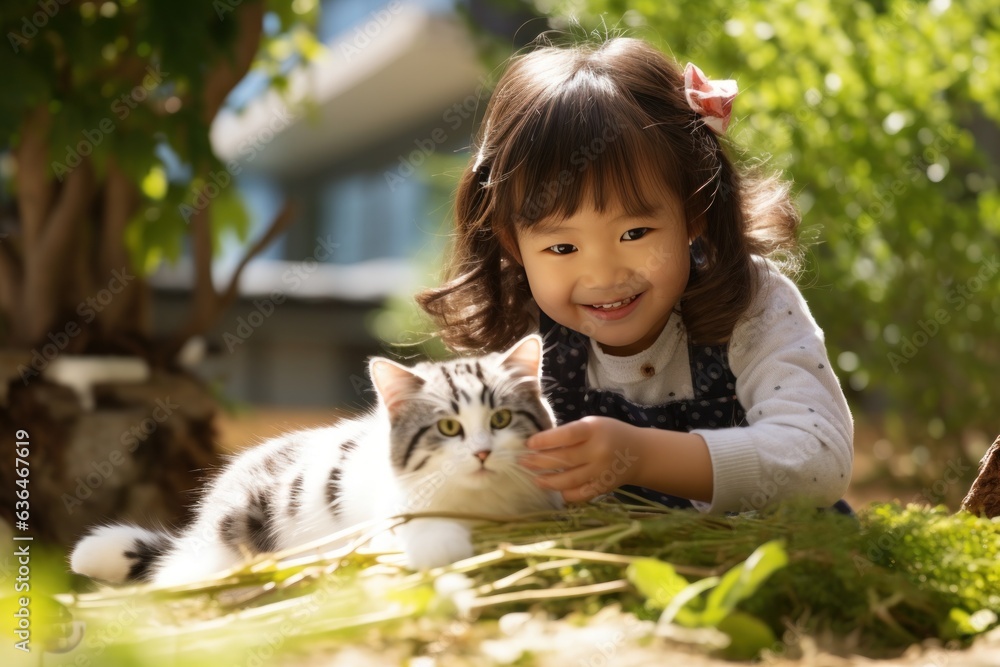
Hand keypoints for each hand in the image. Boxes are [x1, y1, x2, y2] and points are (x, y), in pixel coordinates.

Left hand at [519, 416, 642, 502]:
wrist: (639, 453)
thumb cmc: (609, 434)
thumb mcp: (592, 425)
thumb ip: (570, 434)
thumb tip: (538, 445)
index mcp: (594, 430)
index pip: (566, 436)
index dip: (545, 441)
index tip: (528, 444)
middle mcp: (598, 451)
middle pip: (564, 459)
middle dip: (539, 462)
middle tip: (522, 463)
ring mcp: (601, 471)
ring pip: (569, 480)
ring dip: (548, 481)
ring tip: (535, 479)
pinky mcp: (603, 487)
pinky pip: (580, 494)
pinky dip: (565, 494)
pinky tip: (555, 489)